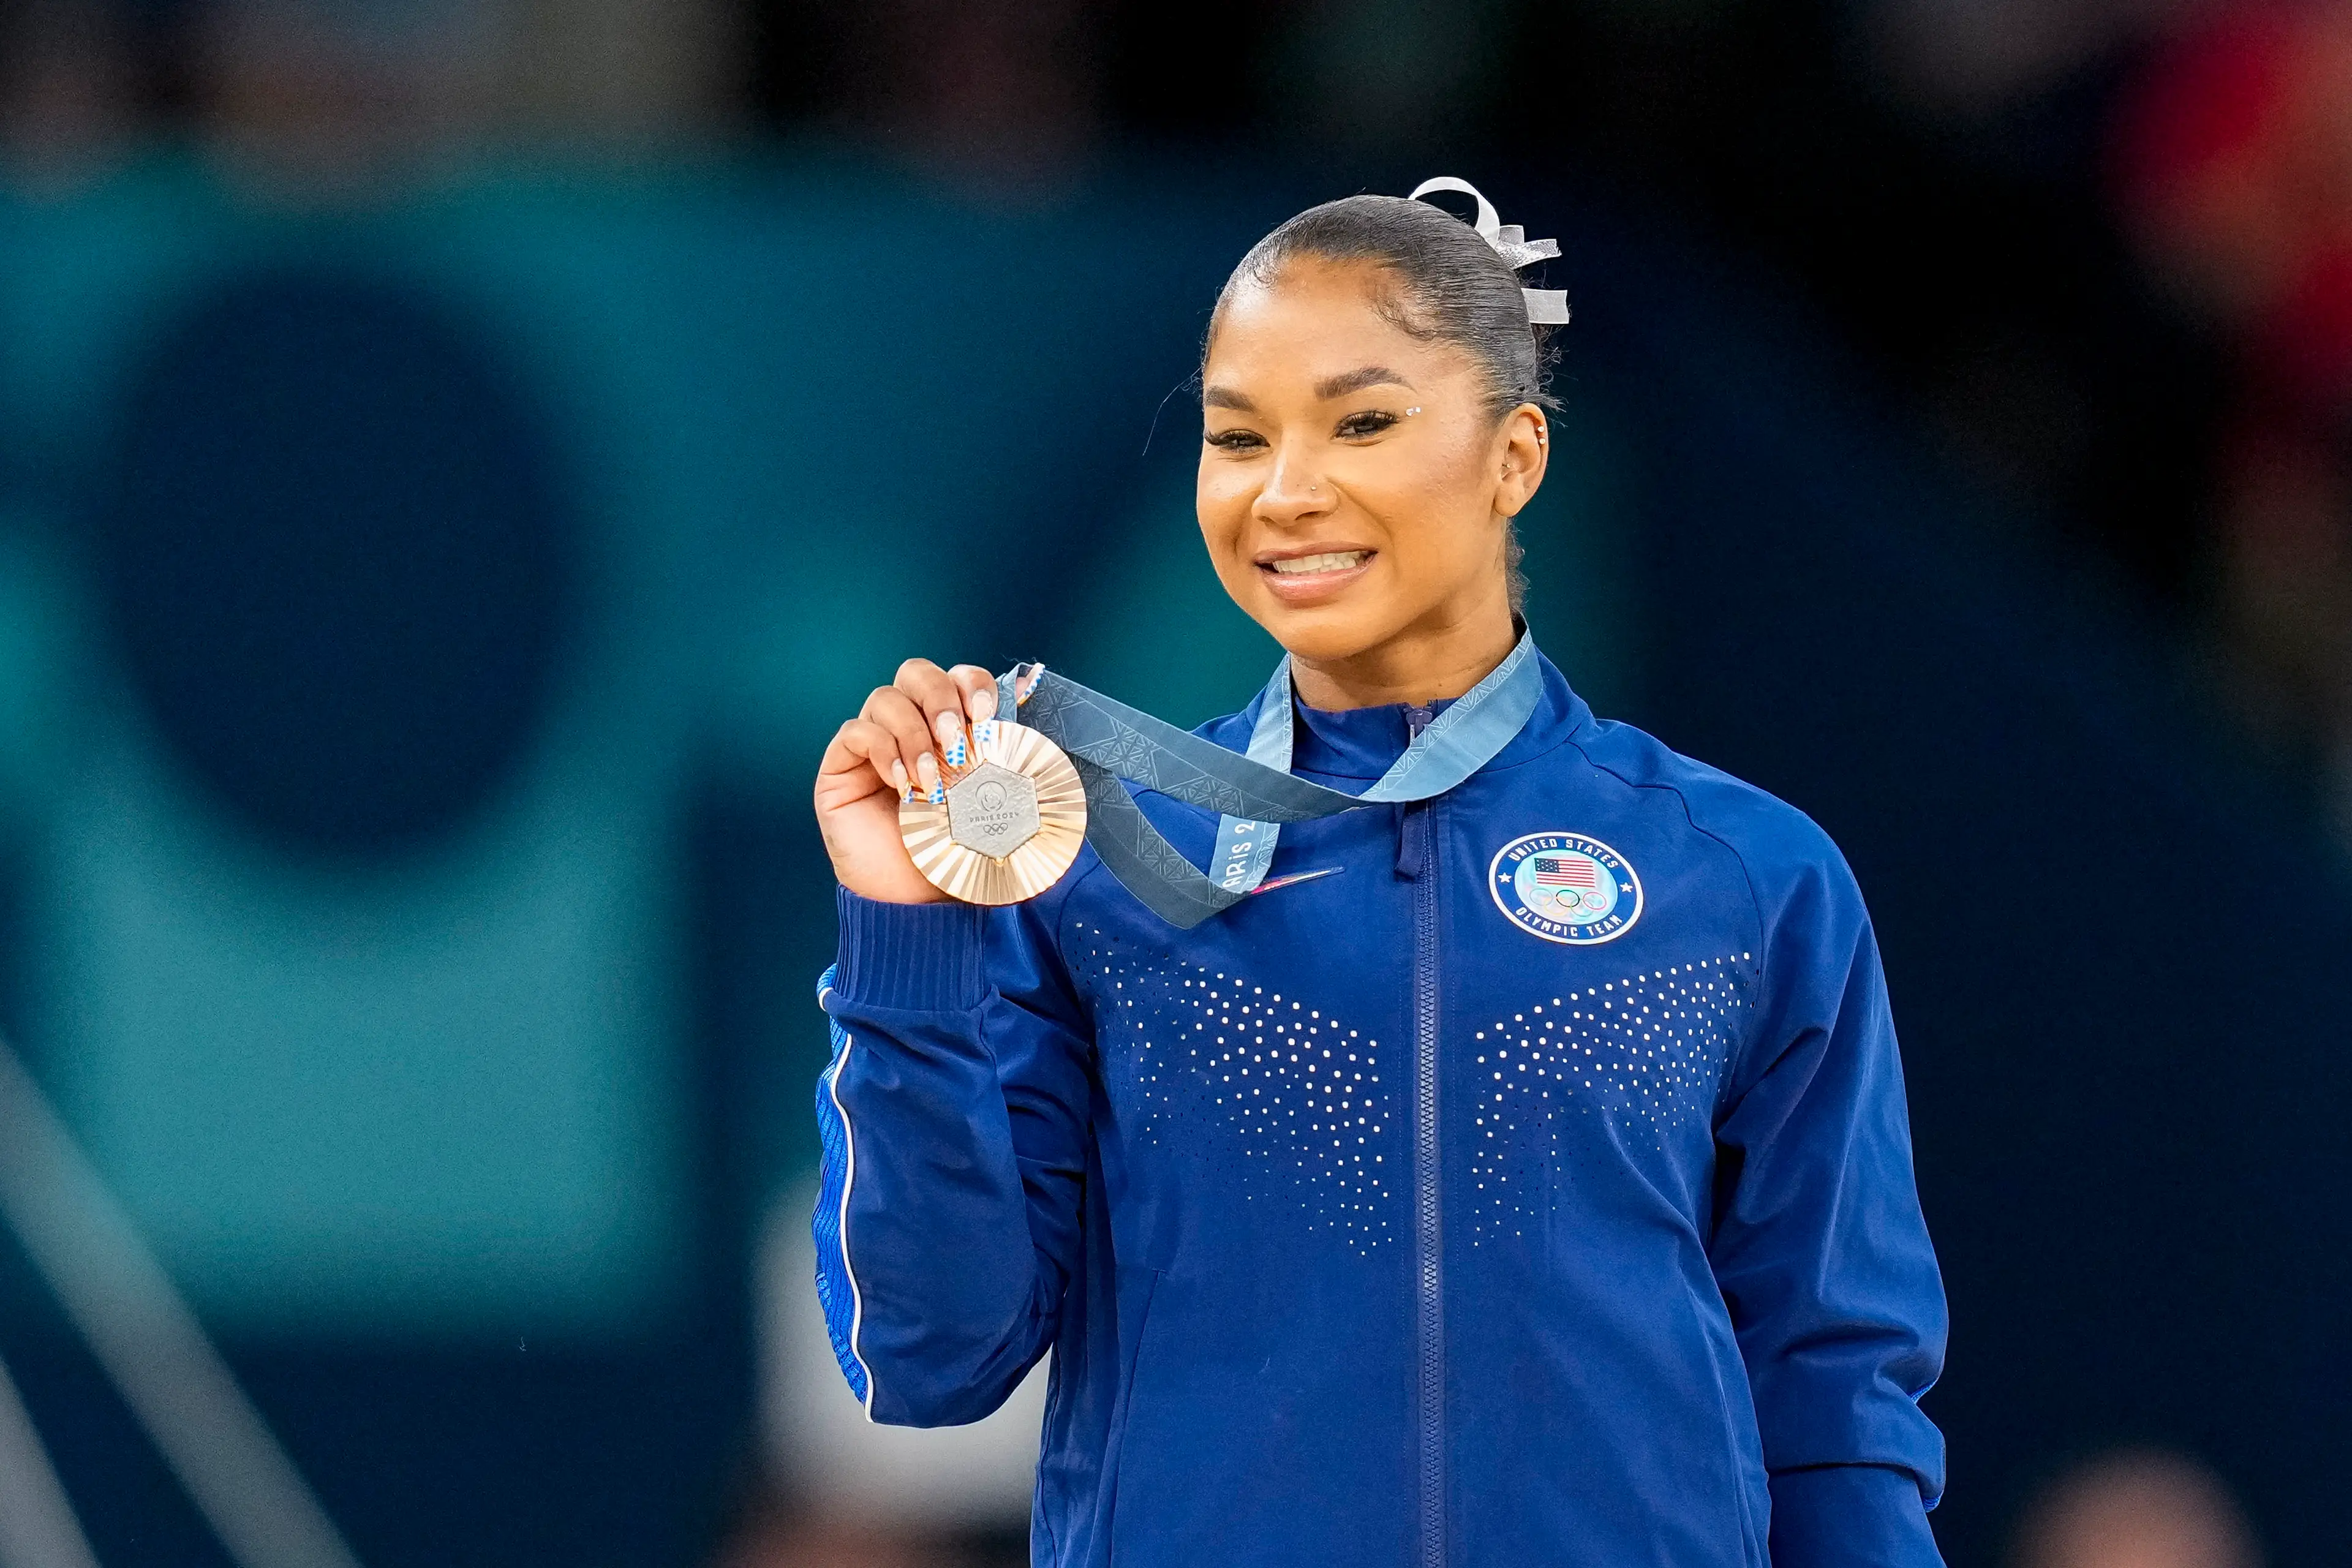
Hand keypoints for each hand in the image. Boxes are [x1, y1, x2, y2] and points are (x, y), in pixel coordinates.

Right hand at [816, 659, 1000, 903]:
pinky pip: (855, 732)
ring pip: (884, 698)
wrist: (918, 906)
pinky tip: (903, 787)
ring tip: (932, 780)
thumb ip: (1013, 768)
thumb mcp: (997, 808)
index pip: (957, 679)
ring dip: (914, 734)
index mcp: (949, 729)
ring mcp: (871, 745)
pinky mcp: (840, 767)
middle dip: (940, 698)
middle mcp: (908, 727)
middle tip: (956, 741)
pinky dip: (882, 750)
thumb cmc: (957, 856)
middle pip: (915, 672)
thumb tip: (1040, 723)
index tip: (988, 716)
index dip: (972, 684)